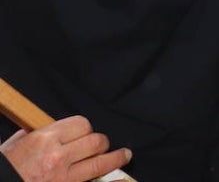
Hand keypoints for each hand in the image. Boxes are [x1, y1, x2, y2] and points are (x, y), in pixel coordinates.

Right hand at [1, 117, 131, 181]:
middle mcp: (57, 157)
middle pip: (95, 141)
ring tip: (124, 155)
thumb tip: (44, 128)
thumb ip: (33, 135)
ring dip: (116, 158)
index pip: (81, 124)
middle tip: (103, 145)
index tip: (86, 133)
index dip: (87, 128)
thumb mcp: (13, 146)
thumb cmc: (7, 168)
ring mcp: (63, 178)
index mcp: (44, 139)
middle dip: (102, 143)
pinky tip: (121, 179)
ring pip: (100, 163)